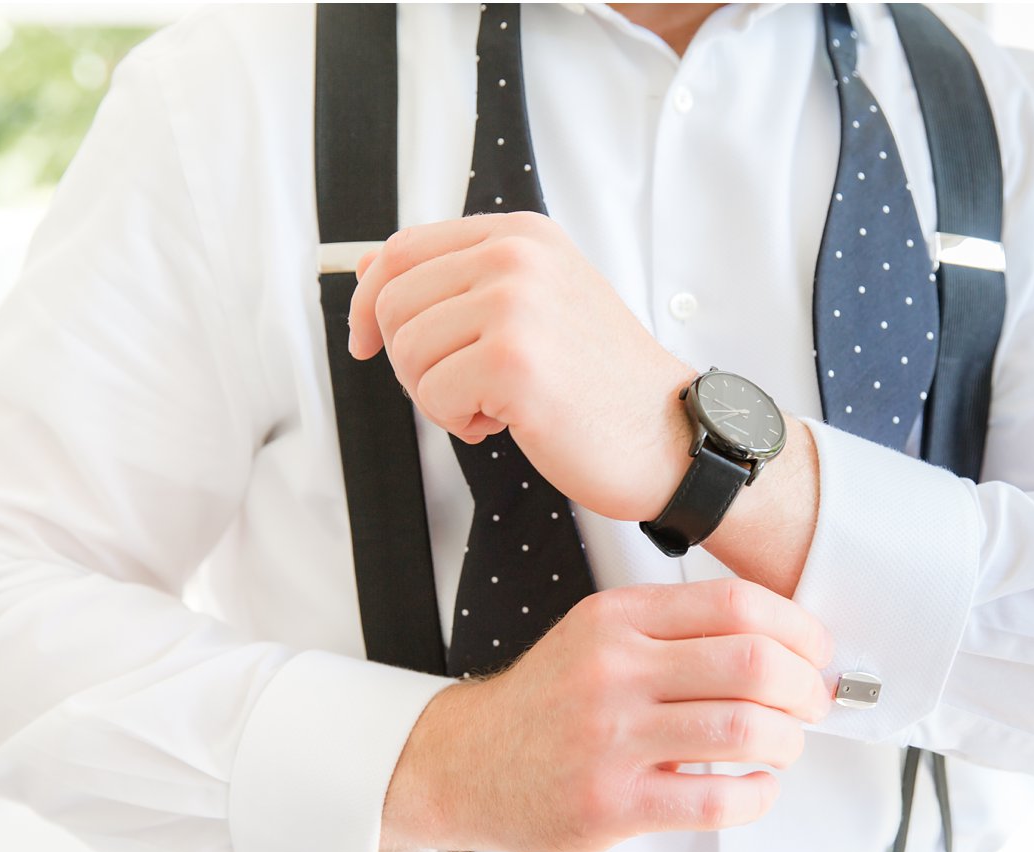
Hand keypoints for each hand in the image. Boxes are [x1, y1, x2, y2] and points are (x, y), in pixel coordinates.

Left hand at [348, 212, 698, 521]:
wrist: (667, 435)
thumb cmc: (600, 381)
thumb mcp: (533, 305)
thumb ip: (456, 280)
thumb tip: (368, 268)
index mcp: (522, 235)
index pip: (401, 249)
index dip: (368, 302)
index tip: (366, 342)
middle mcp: (518, 258)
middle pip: (393, 303)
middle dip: (410, 361)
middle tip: (463, 388)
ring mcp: (517, 306)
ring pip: (407, 353)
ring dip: (437, 396)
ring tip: (493, 405)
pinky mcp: (514, 363)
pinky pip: (433, 396)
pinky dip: (459, 422)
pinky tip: (506, 422)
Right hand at [381, 578, 835, 851]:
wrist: (468, 762)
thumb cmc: (551, 700)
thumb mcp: (600, 634)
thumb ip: (677, 629)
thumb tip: (782, 641)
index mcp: (619, 618)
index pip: (736, 604)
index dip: (798, 629)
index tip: (816, 652)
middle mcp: (614, 669)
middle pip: (752, 661)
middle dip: (804, 687)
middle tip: (812, 704)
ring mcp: (610, 738)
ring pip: (742, 728)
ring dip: (787, 741)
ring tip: (783, 746)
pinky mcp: (610, 803)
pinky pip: (713, 801)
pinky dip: (756, 796)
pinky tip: (756, 788)